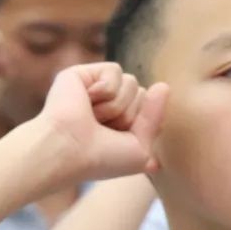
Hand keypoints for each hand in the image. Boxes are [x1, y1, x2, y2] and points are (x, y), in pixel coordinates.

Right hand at [40, 63, 168, 181]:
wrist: (67, 150)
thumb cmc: (100, 158)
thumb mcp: (140, 147)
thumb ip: (155, 118)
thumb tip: (163, 86)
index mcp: (118, 122)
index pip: (149, 108)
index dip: (141, 123)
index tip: (118, 141)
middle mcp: (106, 104)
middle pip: (142, 93)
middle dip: (129, 114)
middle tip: (103, 128)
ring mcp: (94, 89)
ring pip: (131, 81)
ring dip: (116, 105)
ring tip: (93, 116)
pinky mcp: (82, 73)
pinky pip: (115, 70)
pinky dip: (106, 89)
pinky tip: (87, 100)